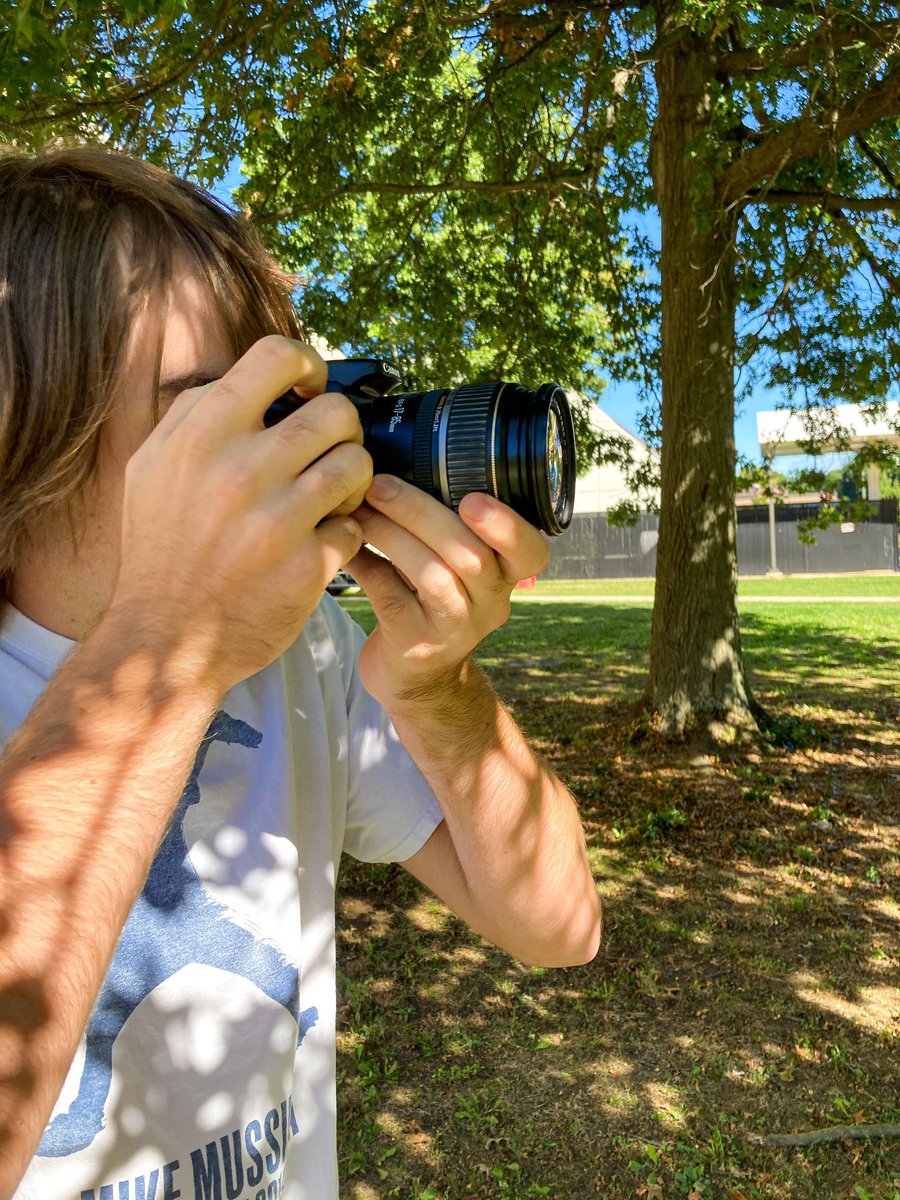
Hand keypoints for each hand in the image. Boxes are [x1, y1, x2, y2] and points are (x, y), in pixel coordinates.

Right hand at [107, 337, 372, 693]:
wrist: (164, 638)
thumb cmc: (161, 548)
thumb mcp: (152, 467)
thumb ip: (196, 415)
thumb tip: (251, 378)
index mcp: (202, 435)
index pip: (277, 356)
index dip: (307, 365)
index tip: (309, 390)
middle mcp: (241, 471)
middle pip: (338, 412)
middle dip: (341, 431)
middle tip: (326, 453)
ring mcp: (278, 520)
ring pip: (359, 465)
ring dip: (351, 480)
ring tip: (329, 497)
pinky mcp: (308, 565)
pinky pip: (355, 525)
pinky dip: (343, 532)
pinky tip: (318, 543)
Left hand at [347, 475, 549, 705]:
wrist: (416, 680)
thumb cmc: (433, 604)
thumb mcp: (459, 570)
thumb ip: (450, 527)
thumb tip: (400, 456)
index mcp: (507, 577)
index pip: (532, 552)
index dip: (508, 526)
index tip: (473, 499)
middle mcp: (489, 604)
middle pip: (469, 554)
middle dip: (421, 511)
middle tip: (381, 482)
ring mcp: (454, 628)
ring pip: (431, 574)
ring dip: (391, 534)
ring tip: (360, 507)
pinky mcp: (416, 644)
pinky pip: (389, 595)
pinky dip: (365, 562)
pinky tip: (345, 542)